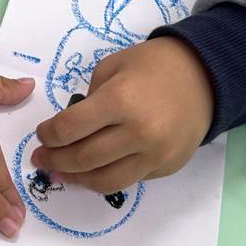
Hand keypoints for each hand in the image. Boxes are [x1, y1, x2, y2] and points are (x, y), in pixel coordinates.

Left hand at [31, 36, 213, 193]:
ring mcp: (155, 154)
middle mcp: (138, 132)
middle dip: (55, 161)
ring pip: (105, 181)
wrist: (203, 76)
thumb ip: (90, 98)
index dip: (49, 135)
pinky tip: (93, 171)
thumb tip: (69, 128)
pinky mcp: (166, 168)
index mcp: (120, 99)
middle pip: (84, 159)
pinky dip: (106, 177)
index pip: (70, 128)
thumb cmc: (152, 65)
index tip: (41, 135)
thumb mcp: (113, 66)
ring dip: (77, 180)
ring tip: (61, 174)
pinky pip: (129, 180)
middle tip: (41, 159)